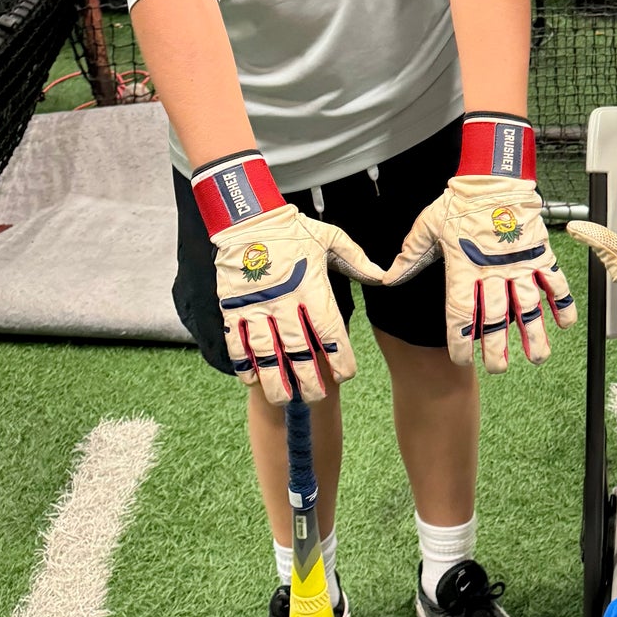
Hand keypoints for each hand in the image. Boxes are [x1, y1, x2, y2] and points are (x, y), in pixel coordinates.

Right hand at [192, 151, 385, 405]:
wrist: (246, 216)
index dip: (340, 358)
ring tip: (284, 400)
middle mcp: (284, 301)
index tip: (345, 376)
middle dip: (308, 380)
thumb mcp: (331, 237)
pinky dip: (244, 363)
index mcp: (312, 287)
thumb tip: (385, 276)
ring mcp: (255, 307)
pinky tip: (252, 379)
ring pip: (266, 354)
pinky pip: (237, 342)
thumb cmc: (294, 228)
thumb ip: (358, 260)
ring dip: (275, 380)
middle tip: (316, 398)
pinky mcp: (231, 307)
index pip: (330, 332)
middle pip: (299, 351)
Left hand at [383, 116, 575, 371]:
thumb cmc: (459, 199)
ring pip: (529, 306)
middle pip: (497, 318)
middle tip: (497, 368)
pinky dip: (562, 303)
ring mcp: (520, 263)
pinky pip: (555, 282)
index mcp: (464, 267)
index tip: (462, 358)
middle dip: (498, 348)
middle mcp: (494, 270)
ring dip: (534, 334)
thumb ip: (409, 256)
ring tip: (536, 358)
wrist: (494, 175)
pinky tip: (564, 325)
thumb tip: (386, 279)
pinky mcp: (540, 252)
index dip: (462, 340)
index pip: (462, 314)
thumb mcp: (426, 225)